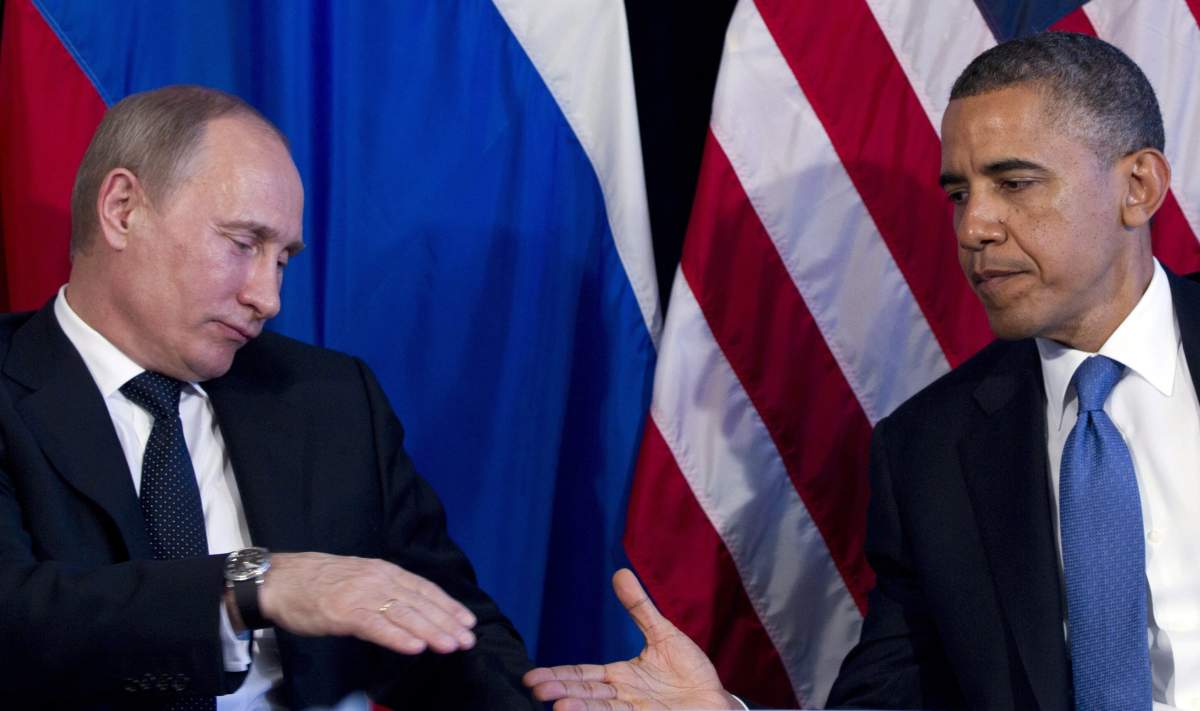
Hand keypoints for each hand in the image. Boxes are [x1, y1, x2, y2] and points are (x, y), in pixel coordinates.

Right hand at [257, 552, 476, 654]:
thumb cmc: (316, 583)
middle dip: (447, 622)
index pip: (424, 588)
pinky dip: (398, 637)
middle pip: (420, 602)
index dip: (447, 605)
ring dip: (431, 631)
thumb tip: (411, 609)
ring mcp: (361, 595)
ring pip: (405, 614)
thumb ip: (384, 591)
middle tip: (468, 639)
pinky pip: (377, 626)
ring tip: (451, 645)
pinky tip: (416, 647)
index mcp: (383, 571)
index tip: (467, 621)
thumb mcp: (358, 578)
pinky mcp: (344, 612)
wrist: (279, 580)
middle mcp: (378, 579)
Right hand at [524, 568, 738, 709]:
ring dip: (582, 708)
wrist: (717, 702)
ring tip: (559, 706)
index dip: (559, 676)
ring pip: (603, 709)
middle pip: (587, 693)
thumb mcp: (663, 635)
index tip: (532, 677)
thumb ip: (639, 608)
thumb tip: (619, 572)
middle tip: (536, 689)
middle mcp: (624, 696)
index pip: (583, 675)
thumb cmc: (690, 672)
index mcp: (620, 676)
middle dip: (561, 691)